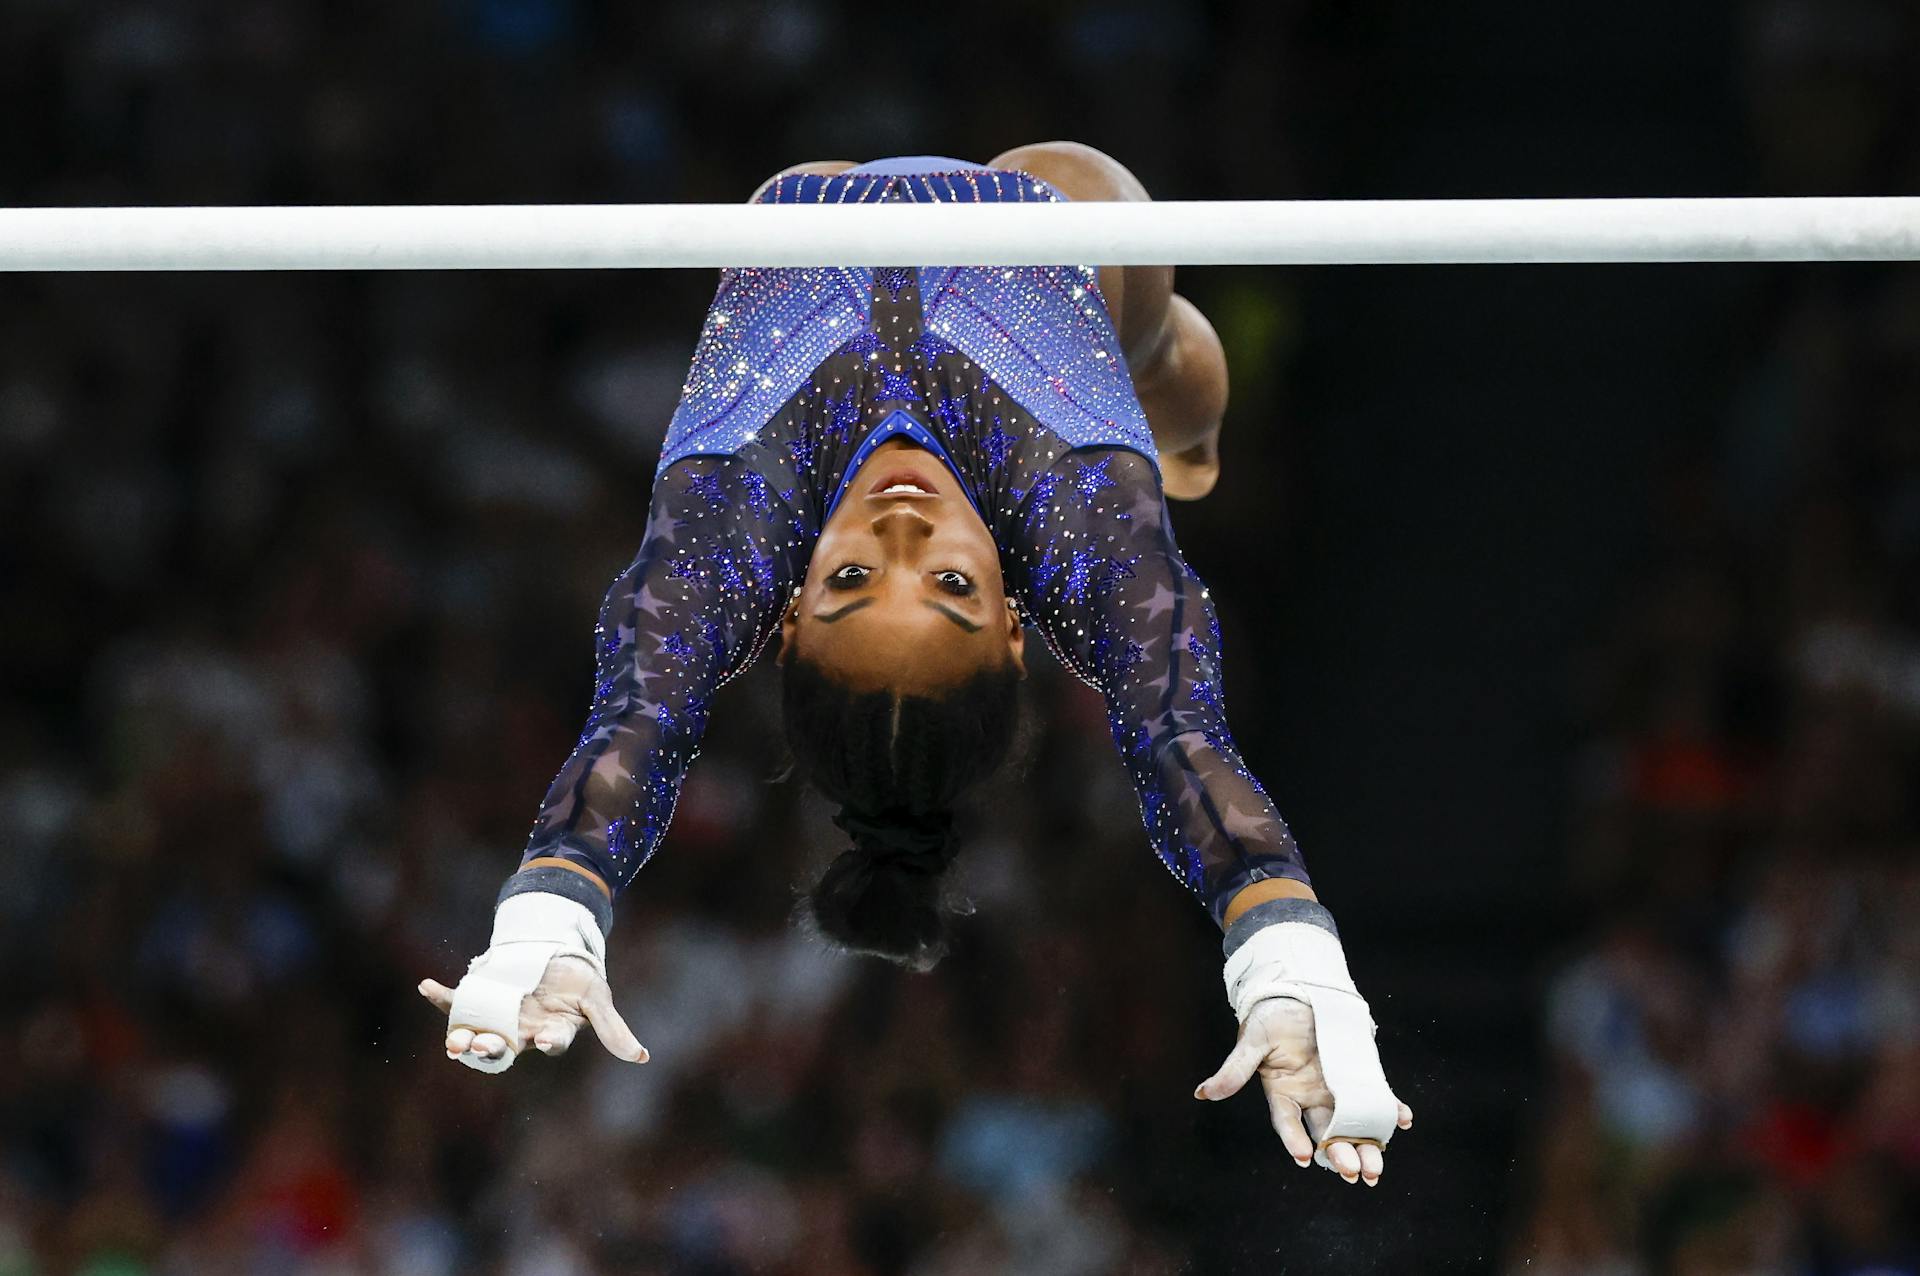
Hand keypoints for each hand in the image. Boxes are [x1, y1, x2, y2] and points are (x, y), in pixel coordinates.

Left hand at [418, 953, 647, 1069]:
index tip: (544, 1040)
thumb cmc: (578, 981)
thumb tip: (643, 1058)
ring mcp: (498, 1017)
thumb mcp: (598, 999)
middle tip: (480, 1047)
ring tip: (454, 1041)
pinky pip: (458, 1002)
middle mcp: (521, 1031)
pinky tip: (426, 987)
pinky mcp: (481, 999)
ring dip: (463, 1037)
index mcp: (551, 1033)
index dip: (549, 1042)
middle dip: (491, 1048)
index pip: (551, 1042)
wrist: (553, 955)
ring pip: (477, 1033)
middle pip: (505, 1047)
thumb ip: (612, 1028)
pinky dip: (441, 997)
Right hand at [1194, 995, 1413, 1184]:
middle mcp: (1311, 1097)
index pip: (1289, 1123)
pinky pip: (1376, 1096)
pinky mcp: (1357, 1075)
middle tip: (1356, 1173)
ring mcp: (1336, 1088)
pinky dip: (1390, 1109)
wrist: (1298, 993)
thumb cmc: (1268, 1018)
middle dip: (1341, 1153)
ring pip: (1353, 1123)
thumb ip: (1233, 1071)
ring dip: (1367, 1144)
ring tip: (1377, 1167)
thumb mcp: (1251, 1042)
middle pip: (1327, 1132)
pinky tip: (1402, 1119)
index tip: (1305, 1159)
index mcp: (1284, 1093)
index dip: (1295, 1141)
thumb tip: (1201, 1093)